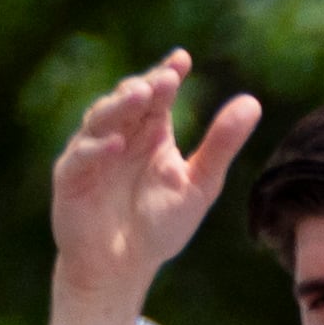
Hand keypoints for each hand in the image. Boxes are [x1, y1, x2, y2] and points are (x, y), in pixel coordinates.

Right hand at [49, 51, 263, 305]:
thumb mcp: (199, 184)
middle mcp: (119, 136)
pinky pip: (81, 158)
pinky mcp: (71, 178)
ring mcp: (92, 154)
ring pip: (100, 120)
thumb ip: (221, 145)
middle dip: (144, 87)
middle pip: (128, 101)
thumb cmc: (161, 224)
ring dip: (119, 107)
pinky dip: (97, 149)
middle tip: (165, 79)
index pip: (158, 95)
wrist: (124, 265)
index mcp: (151, 133)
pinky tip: (118, 145)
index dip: (167, 74)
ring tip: (141, 96)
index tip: (182, 59)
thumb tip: (252, 102)